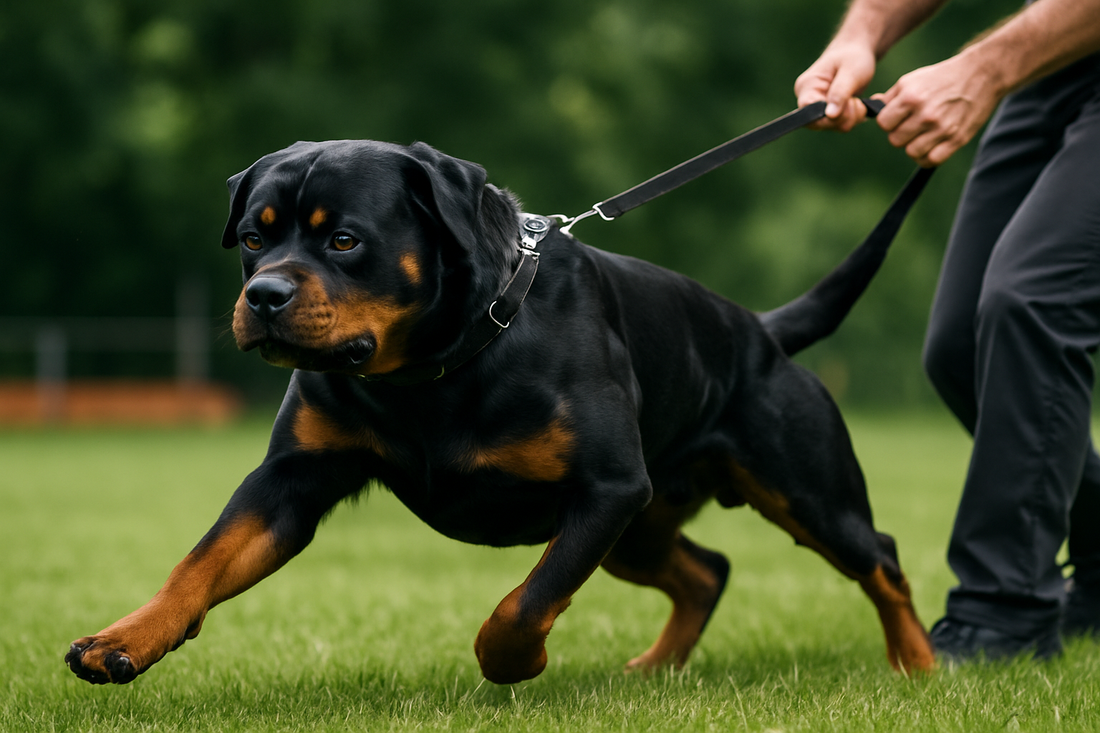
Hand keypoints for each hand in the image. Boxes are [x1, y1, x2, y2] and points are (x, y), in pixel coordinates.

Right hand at [794, 41, 877, 131]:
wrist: (857, 51)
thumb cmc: (853, 56)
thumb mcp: (851, 71)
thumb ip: (840, 93)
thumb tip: (830, 115)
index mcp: (806, 86)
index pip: (809, 113)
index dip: (830, 116)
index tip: (850, 104)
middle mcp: (806, 98)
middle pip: (820, 123)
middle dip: (844, 117)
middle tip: (858, 102)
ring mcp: (816, 107)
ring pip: (832, 125)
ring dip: (851, 117)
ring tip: (859, 101)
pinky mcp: (826, 112)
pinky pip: (838, 124)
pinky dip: (851, 117)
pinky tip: (857, 104)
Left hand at [875, 52, 1003, 166]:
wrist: (982, 74)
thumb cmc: (942, 77)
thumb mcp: (912, 79)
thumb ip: (890, 97)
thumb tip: (871, 107)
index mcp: (911, 98)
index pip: (883, 124)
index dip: (888, 122)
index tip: (897, 117)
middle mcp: (925, 114)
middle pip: (895, 140)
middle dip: (900, 134)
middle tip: (912, 126)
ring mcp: (942, 128)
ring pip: (912, 152)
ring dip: (914, 146)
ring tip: (922, 136)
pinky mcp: (956, 139)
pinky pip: (931, 160)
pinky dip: (928, 157)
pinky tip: (931, 147)